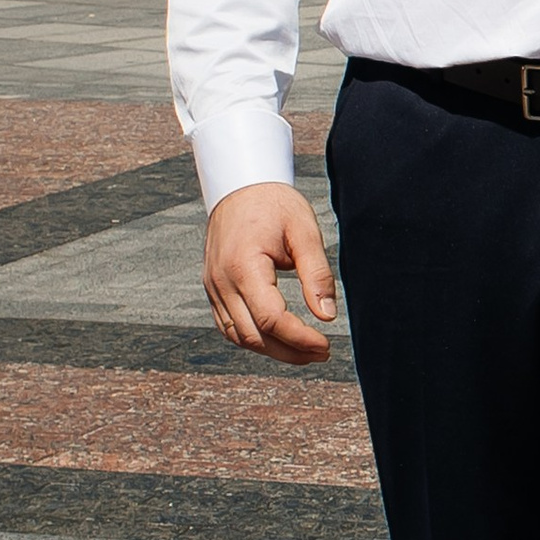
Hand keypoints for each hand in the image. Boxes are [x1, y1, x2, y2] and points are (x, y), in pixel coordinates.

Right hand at [203, 184, 338, 364]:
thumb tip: (327, 316)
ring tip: (305, 351)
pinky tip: (279, 339)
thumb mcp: (304, 231)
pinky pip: (229, 326)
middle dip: (289, 352)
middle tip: (322, 353)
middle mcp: (221, 282)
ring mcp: (212, 287)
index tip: (326, 344)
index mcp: (243, 266)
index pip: (270, 319)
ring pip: (239, 337)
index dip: (299, 339)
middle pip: (253, 336)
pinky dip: (254, 338)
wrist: (240, 186)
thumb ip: (317, 274)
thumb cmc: (274, 204)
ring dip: (272, 350)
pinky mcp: (212, 289)